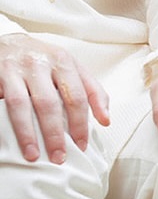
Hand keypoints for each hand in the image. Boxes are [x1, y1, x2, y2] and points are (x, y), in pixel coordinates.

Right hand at [0, 34, 109, 162]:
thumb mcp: (71, 68)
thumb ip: (92, 91)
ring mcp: (16, 69)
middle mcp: (40, 63)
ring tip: (33, 155)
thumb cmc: (44, 61)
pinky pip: (3, 102)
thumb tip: (106, 120)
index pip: (77, 96)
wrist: (8, 42)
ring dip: (28, 133)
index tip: (82, 145)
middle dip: (55, 133)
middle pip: (50, 103)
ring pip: (22, 105)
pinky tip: (10, 136)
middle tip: (59, 157)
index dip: (81, 123)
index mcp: (64, 62)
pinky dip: (8, 122)